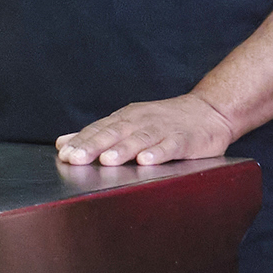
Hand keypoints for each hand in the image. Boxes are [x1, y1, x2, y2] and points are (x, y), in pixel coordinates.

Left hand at [55, 94, 236, 166]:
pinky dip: (157, 153)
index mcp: (124, 119)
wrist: (210, 111)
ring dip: (122, 150)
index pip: (98, 130)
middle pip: (113, 133)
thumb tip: (63, 142)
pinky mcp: (184, 139)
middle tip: (75, 158)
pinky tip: (146, 161)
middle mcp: (140, 121)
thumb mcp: (128, 123)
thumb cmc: (164, 121)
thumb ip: (96, 134)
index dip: (80, 142)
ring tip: (107, 161)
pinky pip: (169, 146)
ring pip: (139, 139)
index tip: (63, 154)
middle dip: (93, 146)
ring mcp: (162, 129)